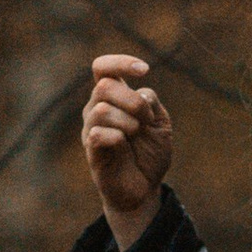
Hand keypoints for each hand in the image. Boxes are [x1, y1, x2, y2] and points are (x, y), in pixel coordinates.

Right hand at [80, 52, 172, 249]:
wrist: (144, 188)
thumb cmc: (149, 153)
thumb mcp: (160, 122)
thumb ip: (150, 102)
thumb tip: (138, 93)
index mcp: (113, 97)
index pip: (103, 67)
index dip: (121, 62)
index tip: (145, 70)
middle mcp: (96, 109)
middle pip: (105, 85)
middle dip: (133, 100)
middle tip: (145, 120)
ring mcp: (91, 129)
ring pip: (102, 109)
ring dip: (128, 122)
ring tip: (135, 135)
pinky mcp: (91, 150)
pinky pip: (98, 134)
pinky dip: (118, 138)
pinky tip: (123, 147)